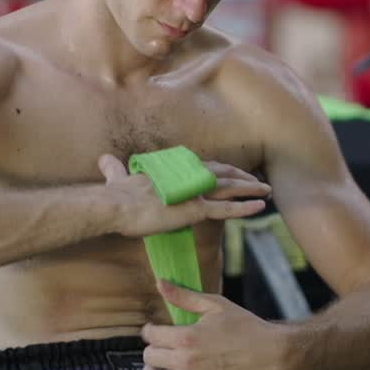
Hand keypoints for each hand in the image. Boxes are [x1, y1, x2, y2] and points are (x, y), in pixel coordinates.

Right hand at [99, 155, 269, 237]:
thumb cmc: (116, 195)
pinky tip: (260, 207)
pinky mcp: (195, 209)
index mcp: (175, 170)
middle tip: (259, 181)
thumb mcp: (117, 177)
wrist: (115, 205)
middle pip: (223, 173)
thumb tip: (102, 159)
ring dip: (250, 188)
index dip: (222, 169)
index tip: (235, 173)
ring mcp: (193, 192)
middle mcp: (188, 176)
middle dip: (243, 177)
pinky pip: (226, 208)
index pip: (205, 166)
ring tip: (267, 190)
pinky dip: (245, 207)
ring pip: (230, 187)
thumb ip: (114, 168)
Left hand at [133, 280, 287, 369]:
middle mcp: (185, 361)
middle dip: (152, 348)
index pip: (151, 334)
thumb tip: (161, 283)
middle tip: (162, 345)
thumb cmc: (245, 327)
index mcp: (186, 337)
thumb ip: (184, 296)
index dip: (151, 329)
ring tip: (156, 366)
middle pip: (150, 356)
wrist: (271, 354)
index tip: (156, 329)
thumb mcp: (215, 305)